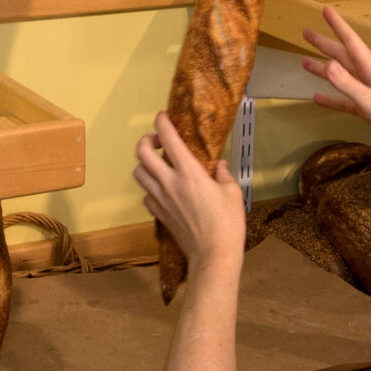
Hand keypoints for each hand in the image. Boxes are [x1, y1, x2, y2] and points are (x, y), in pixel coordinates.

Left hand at [134, 112, 246, 273]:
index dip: (162, 122)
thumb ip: (223, 175)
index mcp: (189, 172)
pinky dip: (150, 188)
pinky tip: (162, 190)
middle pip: (142, 153)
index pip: (168, 138)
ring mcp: (161, 199)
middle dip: (146, 140)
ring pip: (138, 174)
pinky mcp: (159, 215)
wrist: (213, 255)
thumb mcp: (232, 193)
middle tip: (157, 141)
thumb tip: (218, 166)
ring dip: (144, 164)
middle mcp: (169, 182)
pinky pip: (146, 196)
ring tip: (157, 164)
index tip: (163, 116)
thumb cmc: (227, 224)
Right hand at [301, 7, 370, 154]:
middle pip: (342, 56)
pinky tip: (318, 98)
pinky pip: (345, 101)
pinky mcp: (369, 109)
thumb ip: (349, 84)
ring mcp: (369, 94)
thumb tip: (327, 64)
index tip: (326, 10)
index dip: (338, 25)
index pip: (351, 42)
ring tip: (304, 63)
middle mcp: (369, 78)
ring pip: (341, 77)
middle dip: (324, 44)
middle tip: (306, 32)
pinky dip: (331, 99)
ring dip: (323, 69)